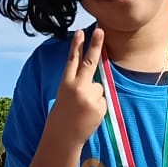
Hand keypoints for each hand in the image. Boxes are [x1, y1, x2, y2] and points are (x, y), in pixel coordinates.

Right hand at [48, 28, 106, 148]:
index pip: (72, 60)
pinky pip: (103, 99)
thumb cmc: (64, 113)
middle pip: (90, 62)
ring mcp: (90, 97)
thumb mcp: (66, 94)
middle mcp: (78, 88)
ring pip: (99, 87)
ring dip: (94, 96)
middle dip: (95, 45)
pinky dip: (98, 106)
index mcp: (66, 83)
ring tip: (83, 108)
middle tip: (101, 30)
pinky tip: (89, 114)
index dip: (76, 46)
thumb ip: (79, 82)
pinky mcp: (99, 106)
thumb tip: (97, 75)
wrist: (64, 136)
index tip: (81, 32)